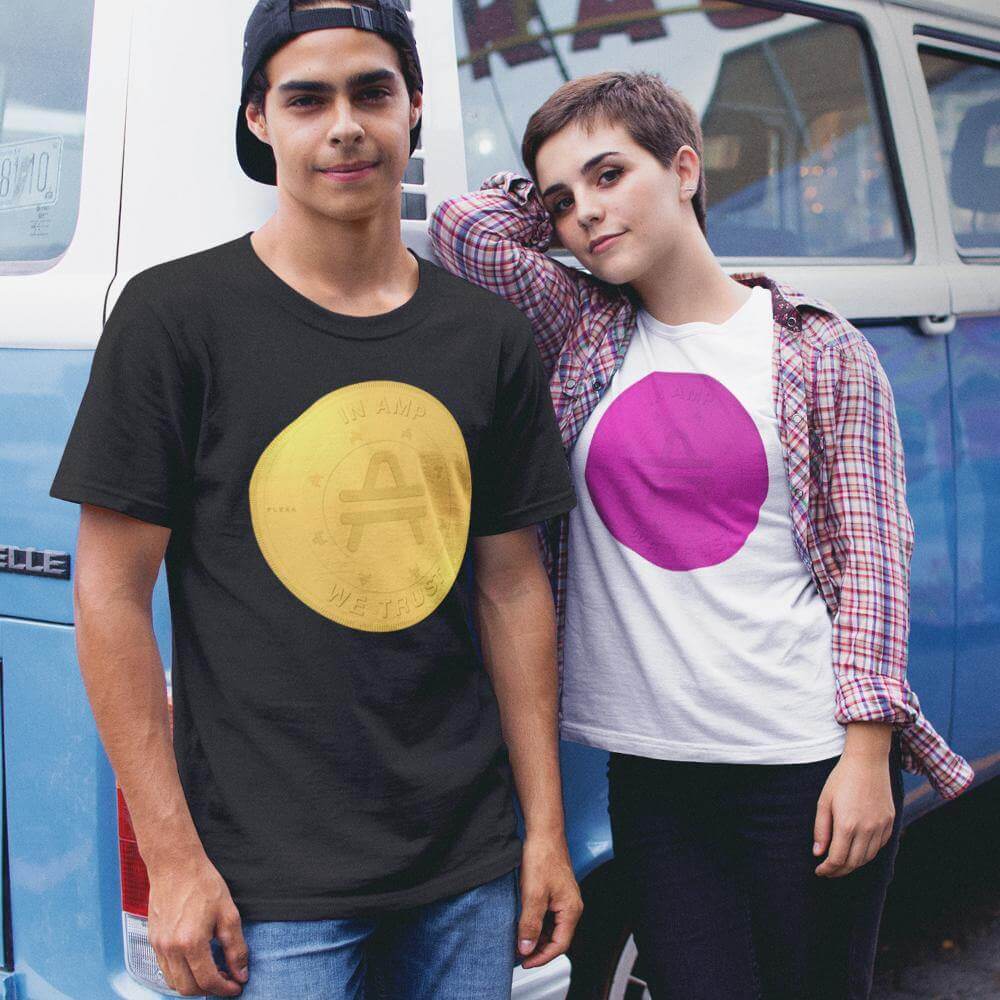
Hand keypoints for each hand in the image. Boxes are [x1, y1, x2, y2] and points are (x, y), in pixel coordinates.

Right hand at [146, 853, 248, 995]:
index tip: (236, 986)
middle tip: (226, 980)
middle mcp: (170, 948)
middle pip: (188, 988)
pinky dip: (180, 974)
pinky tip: (195, 962)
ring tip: (212, 971)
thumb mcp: (228, 914)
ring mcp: (159, 946)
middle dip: (209, 989)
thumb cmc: (202, 883)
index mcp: (191, 942)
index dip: (225, 988)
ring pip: (174, 983)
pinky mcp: (153, 940)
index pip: (208, 981)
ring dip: (193, 984)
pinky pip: (165, 969)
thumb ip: (236, 948)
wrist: (175, 865)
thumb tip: (240, 972)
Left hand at [517, 833, 582, 968]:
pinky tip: (523, 923)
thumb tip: (526, 948)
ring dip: (536, 936)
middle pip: (557, 938)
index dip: (542, 957)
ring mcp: (563, 899)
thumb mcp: (533, 894)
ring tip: (518, 941)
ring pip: (552, 927)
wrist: (543, 832)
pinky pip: (548, 916)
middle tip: (519, 954)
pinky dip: (536, 923)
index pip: (560, 945)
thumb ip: (530, 924)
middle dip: (538, 949)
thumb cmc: (543, 857)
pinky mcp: (555, 892)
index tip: (525, 963)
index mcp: (571, 909)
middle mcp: (570, 906)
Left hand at [813, 749, 894, 878]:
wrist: (867, 761)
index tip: (819, 871)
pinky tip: (858, 850)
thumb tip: (818, 853)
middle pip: (854, 862)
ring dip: (854, 864)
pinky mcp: (890, 822)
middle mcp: (867, 829)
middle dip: (839, 871)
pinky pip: (880, 845)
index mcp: (847, 825)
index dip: (828, 869)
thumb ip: (821, 829)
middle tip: (829, 871)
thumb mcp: (824, 801)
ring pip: (868, 857)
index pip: (837, 859)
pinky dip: (868, 853)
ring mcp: (881, 826)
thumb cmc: (841, 779)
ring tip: (842, 864)